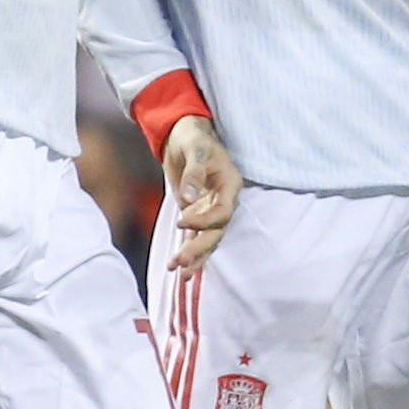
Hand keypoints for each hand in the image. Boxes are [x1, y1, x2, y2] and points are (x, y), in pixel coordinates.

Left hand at [159, 115, 241, 275]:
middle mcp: (223, 201)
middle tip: (179, 262)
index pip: (222, 213)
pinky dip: (189, 252)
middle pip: (216, 233)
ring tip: (179, 273)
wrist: (184, 134)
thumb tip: (189, 198)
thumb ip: (194, 173)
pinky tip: (179, 269)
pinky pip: (196, 237)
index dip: (203, 221)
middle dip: (198, 249)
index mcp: (230, 186)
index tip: (181, 220)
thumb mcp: (195, 149)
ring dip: (194, 257)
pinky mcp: (196, 214)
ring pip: (207, 239)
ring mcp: (210, 209)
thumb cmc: (194, 138)